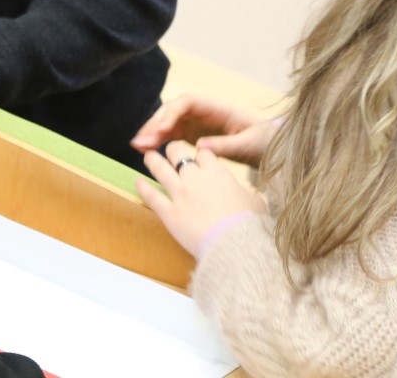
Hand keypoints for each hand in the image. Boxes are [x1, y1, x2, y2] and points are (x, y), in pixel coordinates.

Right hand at [131, 94, 276, 166]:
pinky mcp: (191, 134)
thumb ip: (225, 146)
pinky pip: (170, 134)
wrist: (269, 146)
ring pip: (167, 121)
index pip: (187, 102)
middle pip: (172, 110)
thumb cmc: (263, 141)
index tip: (161, 128)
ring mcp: (195, 122)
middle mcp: (202, 112)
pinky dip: (157, 141)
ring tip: (137, 146)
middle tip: (142, 140)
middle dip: (156, 122)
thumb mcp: (248, 145)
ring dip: (152, 132)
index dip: (172, 112)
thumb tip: (200, 146)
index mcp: (217, 108)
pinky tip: (145, 150)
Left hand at [137, 143, 265, 257]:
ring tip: (148, 157)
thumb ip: (252, 196)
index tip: (198, 157)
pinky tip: (138, 182)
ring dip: (153, 161)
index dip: (200, 154)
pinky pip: (151, 196)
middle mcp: (195, 178)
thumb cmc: (249, 225)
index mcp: (217, 173)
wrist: (235, 245)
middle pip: (177, 154)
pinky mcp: (169, 212)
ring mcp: (180, 194)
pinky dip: (143, 188)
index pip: (204, 153)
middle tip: (170, 151)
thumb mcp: (257, 205)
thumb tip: (258, 198)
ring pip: (160, 169)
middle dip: (172, 150)